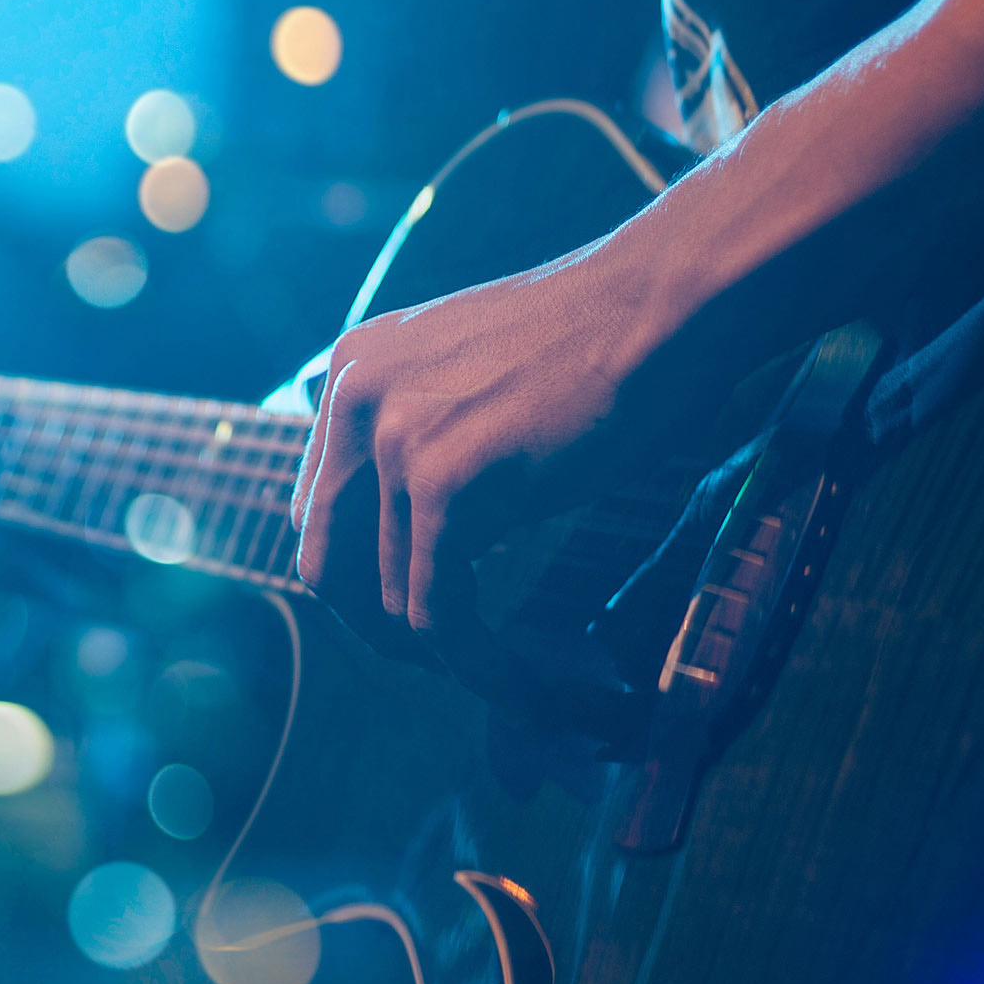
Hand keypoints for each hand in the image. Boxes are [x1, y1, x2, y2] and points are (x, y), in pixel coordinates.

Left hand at [290, 246, 691, 681]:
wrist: (662, 304)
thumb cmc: (598, 341)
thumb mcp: (471, 372)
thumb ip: (421, 427)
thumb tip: (409, 524)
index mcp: (352, 370)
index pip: (321, 509)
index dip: (362, 576)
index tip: (414, 609)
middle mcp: (353, 400)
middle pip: (327, 563)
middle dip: (376, 628)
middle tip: (438, 660)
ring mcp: (393, 440)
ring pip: (390, 598)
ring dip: (442, 651)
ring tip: (497, 671)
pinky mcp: (443, 484)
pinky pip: (437, 610)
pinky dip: (473, 661)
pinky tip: (514, 678)